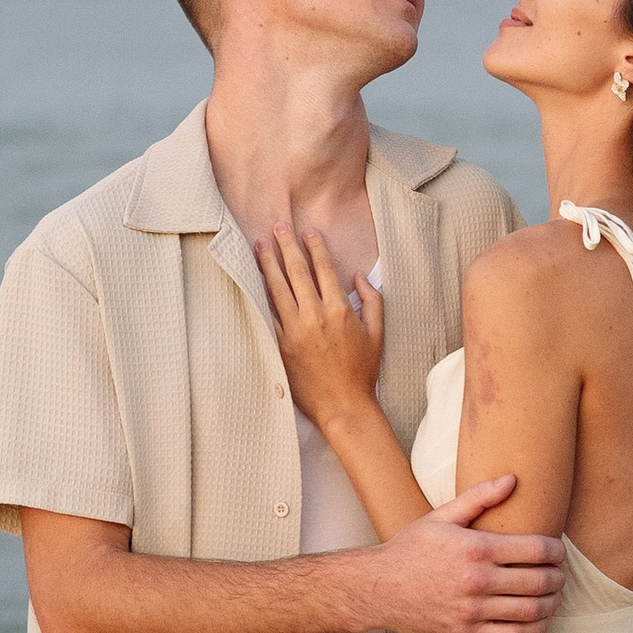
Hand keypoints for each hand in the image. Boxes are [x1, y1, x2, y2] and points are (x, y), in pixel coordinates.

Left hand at [256, 227, 383, 431]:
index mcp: (340, 310)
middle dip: (286, 246)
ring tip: (260, 245)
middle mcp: (315, 316)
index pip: (324, 268)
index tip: (308, 231)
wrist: (343, 405)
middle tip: (277, 227)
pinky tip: (255, 279)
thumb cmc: (362, 371)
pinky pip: (268, 313)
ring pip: (277, 289)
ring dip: (268, 264)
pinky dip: (261, 294)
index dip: (315, 246)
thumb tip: (358, 276)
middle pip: (297, 272)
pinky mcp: (281, 345)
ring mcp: (295, 330)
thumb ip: (372, 300)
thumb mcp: (377, 333)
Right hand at [367, 477, 565, 632]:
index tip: (559, 551)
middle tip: (561, 573)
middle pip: (538, 581)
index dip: (556, 551)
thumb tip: (513, 479)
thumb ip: (479, 497)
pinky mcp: (467, 632)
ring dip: (552, 603)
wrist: (377, 588)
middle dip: (558, 577)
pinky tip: (539, 620)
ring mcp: (472, 610)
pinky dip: (534, 629)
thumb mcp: (441, 517)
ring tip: (555, 596)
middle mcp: (476, 581)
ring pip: (531, 611)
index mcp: (475, 549)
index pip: (534, 550)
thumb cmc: (410, 549)